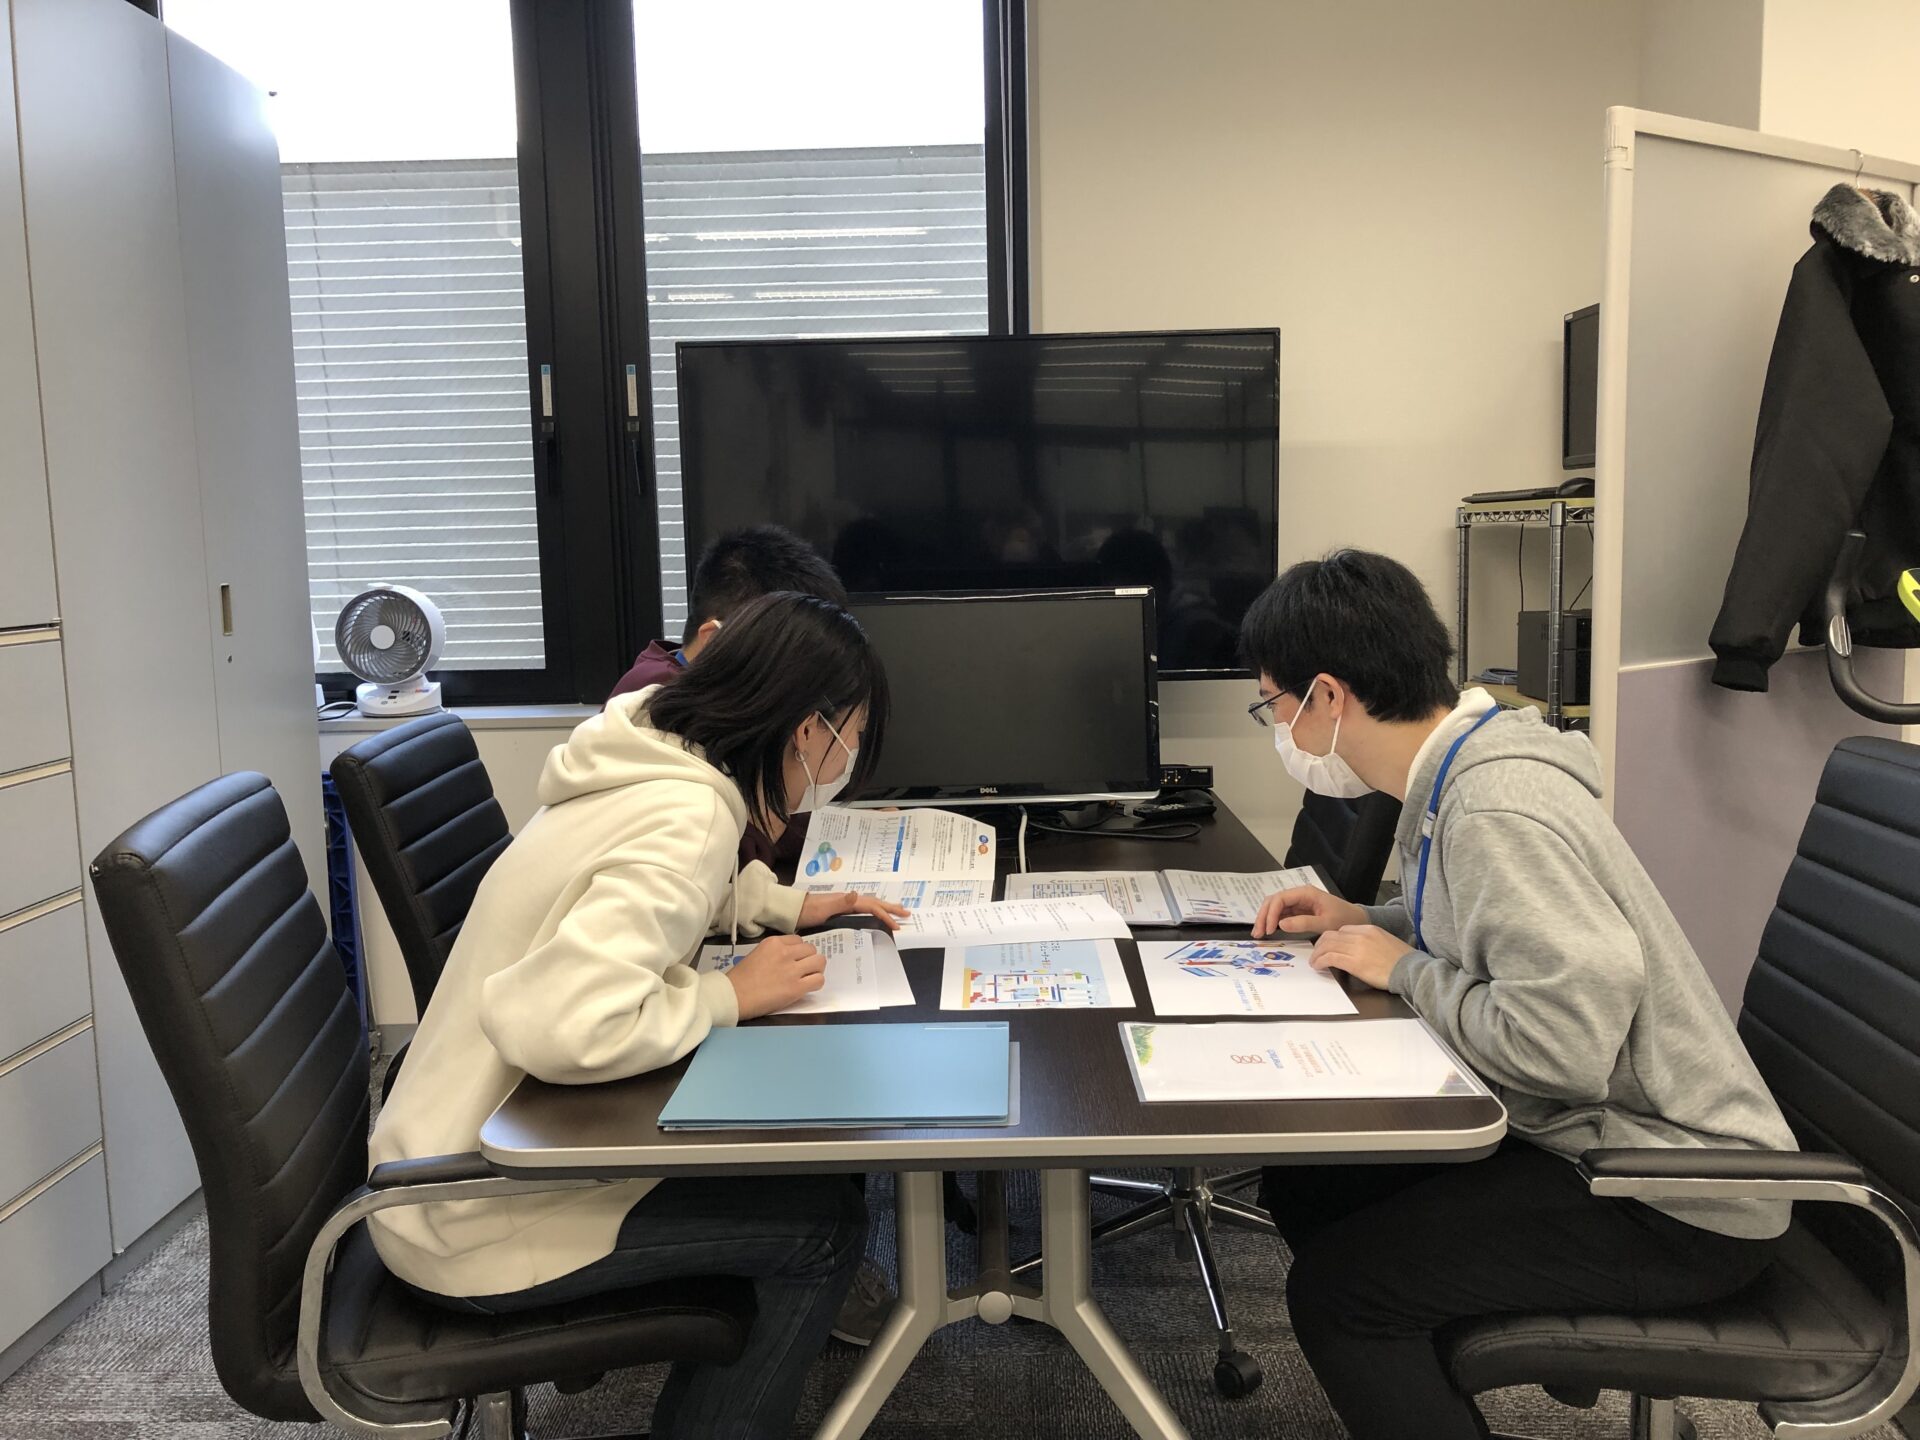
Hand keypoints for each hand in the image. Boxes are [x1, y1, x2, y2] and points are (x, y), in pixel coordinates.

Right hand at [725, 935, 827, 1019]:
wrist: (733, 996)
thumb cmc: (740, 978)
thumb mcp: (757, 954)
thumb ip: (775, 953)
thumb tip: (791, 958)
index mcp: (774, 942)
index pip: (798, 940)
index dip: (799, 951)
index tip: (794, 960)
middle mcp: (785, 952)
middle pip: (811, 949)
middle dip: (809, 959)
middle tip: (803, 970)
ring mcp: (792, 970)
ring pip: (819, 962)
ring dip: (816, 969)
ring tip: (808, 977)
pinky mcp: (796, 987)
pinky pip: (819, 980)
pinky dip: (816, 983)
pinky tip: (808, 987)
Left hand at [798, 890, 910, 931]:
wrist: (790, 910)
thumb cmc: (806, 911)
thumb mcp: (823, 908)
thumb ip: (840, 902)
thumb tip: (857, 894)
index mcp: (847, 901)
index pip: (872, 907)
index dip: (885, 915)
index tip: (897, 926)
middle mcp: (848, 900)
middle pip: (874, 903)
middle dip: (891, 908)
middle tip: (907, 914)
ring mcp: (843, 904)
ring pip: (869, 905)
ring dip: (883, 908)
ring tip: (896, 912)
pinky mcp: (839, 910)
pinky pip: (862, 910)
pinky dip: (872, 911)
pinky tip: (873, 915)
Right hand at [1251, 886, 1366, 938]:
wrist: (1356, 920)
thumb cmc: (1344, 919)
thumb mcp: (1325, 923)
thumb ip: (1303, 923)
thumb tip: (1281, 924)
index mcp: (1306, 893)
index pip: (1280, 899)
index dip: (1271, 913)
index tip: (1269, 929)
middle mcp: (1299, 895)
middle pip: (1273, 901)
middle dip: (1263, 916)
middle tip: (1258, 933)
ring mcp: (1298, 903)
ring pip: (1275, 907)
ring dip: (1265, 919)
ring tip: (1259, 934)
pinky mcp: (1299, 911)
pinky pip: (1281, 914)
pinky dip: (1273, 922)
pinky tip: (1268, 931)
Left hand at [1309, 925, 1410, 990]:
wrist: (1411, 969)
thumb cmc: (1402, 962)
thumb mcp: (1386, 943)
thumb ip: (1370, 942)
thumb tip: (1358, 951)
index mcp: (1369, 929)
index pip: (1343, 929)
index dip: (1332, 938)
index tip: (1328, 946)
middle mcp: (1361, 935)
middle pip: (1331, 935)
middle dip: (1320, 945)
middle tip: (1317, 953)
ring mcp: (1356, 948)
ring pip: (1327, 945)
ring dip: (1317, 954)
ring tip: (1314, 962)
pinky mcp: (1354, 962)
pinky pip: (1330, 957)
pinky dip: (1320, 961)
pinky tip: (1319, 966)